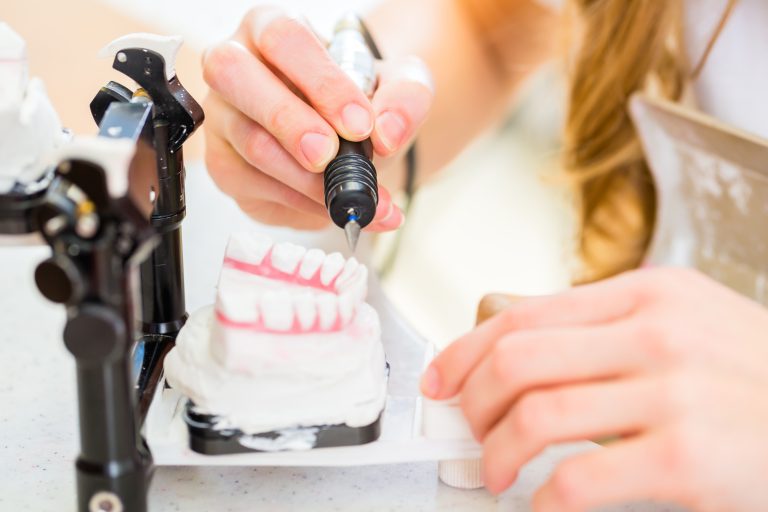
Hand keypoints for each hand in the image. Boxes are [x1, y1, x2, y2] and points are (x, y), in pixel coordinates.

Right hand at [201, 6, 433, 229]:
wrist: (348, 142)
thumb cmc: (361, 101)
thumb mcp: (400, 87)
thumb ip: (405, 98)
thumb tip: (386, 134)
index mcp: (271, 27)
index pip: (284, 38)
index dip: (321, 82)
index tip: (359, 124)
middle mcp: (234, 64)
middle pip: (234, 73)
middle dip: (288, 120)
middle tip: (329, 155)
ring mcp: (222, 116)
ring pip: (251, 142)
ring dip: (307, 178)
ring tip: (355, 194)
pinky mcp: (223, 163)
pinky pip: (253, 184)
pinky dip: (300, 202)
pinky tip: (332, 206)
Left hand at [423, 267, 767, 510]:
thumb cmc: (755, 376)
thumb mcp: (687, 322)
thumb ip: (607, 326)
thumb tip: (517, 342)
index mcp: (647, 295)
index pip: (525, 316)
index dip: (467, 350)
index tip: (442, 380)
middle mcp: (656, 333)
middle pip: (519, 361)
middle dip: (473, 402)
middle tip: (468, 431)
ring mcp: (674, 393)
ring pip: (538, 415)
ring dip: (496, 453)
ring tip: (495, 472)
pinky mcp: (686, 458)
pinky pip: (578, 478)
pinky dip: (543, 499)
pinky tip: (543, 505)